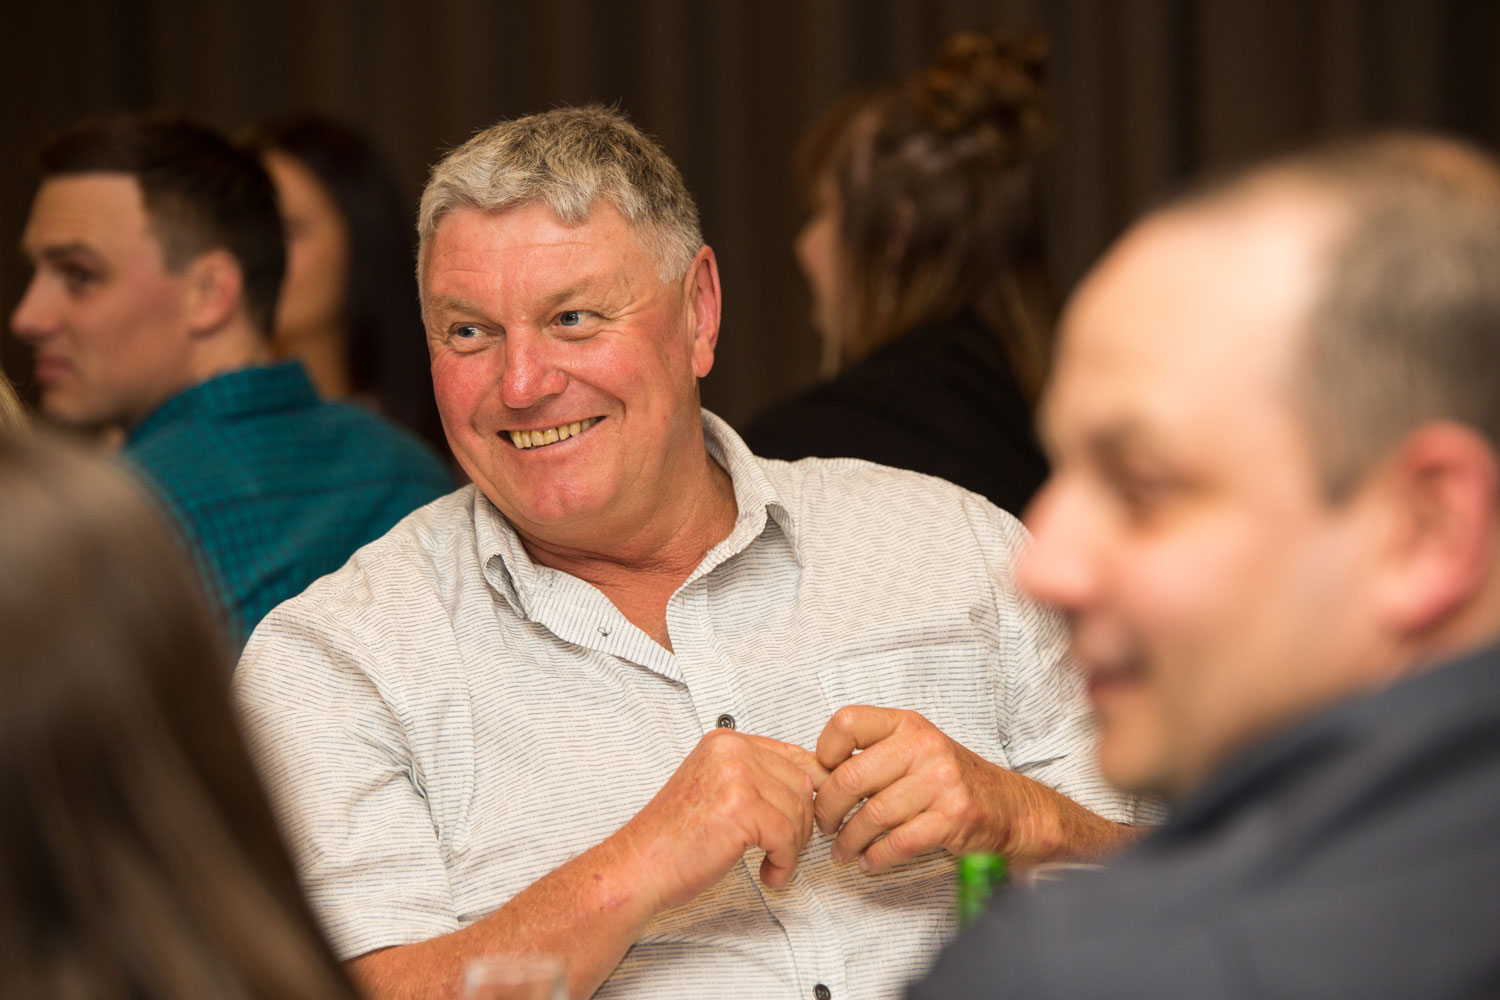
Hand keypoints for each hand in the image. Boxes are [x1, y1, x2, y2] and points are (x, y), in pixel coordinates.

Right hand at [613, 728, 827, 916]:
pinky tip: (770, 874)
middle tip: (784, 848)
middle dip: (800, 823)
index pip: (794, 756)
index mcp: (725, 742)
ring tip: (773, 863)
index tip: (801, 820)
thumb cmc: (672, 838)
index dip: (806, 793)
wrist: (638, 867)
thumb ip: (755, 779)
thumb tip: (810, 785)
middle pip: (802, 783)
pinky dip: (785, 863)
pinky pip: (787, 837)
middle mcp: (731, 751)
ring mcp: (736, 776)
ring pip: (798, 811)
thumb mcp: (716, 790)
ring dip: (792, 847)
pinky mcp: (740, 808)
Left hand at [814, 705, 1082, 872]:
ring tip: (842, 851)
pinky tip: (869, 862)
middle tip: (824, 826)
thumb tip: (816, 777)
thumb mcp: (915, 750)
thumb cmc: (950, 779)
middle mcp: (924, 746)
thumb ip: (873, 755)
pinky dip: (876, 858)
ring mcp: (941, 782)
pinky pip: (897, 843)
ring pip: (872, 816)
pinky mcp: (952, 818)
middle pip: (850, 778)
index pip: (848, 722)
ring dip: (848, 841)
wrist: (1010, 807)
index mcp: (908, 724)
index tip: (822, 776)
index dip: (824, 750)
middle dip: (827, 809)